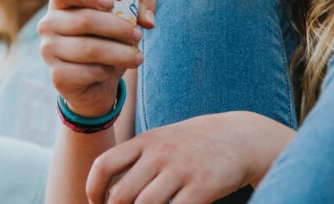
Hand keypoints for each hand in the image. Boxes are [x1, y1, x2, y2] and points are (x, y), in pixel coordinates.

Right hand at [37, 0, 154, 117]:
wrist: (94, 82)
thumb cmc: (107, 40)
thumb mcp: (123, 19)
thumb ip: (139, 7)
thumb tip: (148, 19)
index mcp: (61, 3)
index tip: (111, 3)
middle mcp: (48, 24)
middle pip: (85, 20)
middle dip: (118, 27)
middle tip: (138, 35)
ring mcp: (49, 50)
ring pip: (90, 49)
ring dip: (120, 53)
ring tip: (138, 57)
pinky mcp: (58, 76)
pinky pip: (89, 71)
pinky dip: (108, 71)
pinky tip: (114, 70)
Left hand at [86, 112, 295, 203]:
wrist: (240, 137)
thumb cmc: (193, 144)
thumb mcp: (163, 140)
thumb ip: (136, 159)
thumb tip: (107, 188)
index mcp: (146, 141)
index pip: (103, 165)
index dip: (93, 190)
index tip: (96, 203)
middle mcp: (160, 154)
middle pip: (121, 194)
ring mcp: (182, 170)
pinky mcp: (203, 186)